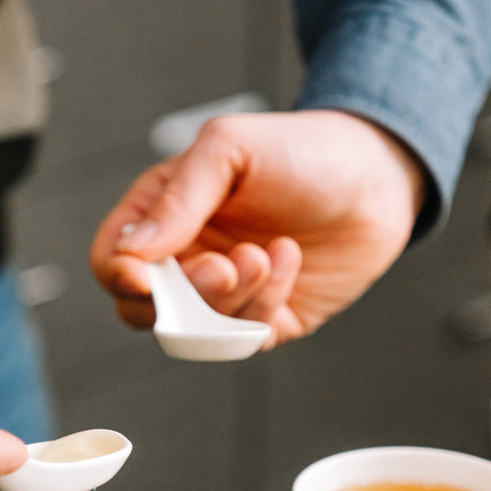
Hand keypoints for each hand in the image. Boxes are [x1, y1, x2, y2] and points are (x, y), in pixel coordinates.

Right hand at [90, 110, 427, 347]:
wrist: (378, 178)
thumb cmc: (303, 151)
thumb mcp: (230, 149)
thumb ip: (177, 198)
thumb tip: (133, 253)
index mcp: (163, 217)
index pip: (113, 261)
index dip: (120, 276)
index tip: (145, 277)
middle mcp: (187, 261)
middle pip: (144, 311)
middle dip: (181, 298)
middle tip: (225, 267)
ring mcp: (224, 296)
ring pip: (194, 333)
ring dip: (231, 300)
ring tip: (266, 254)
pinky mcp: (263, 322)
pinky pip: (243, 341)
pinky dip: (265, 305)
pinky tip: (288, 258)